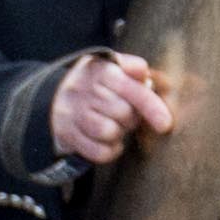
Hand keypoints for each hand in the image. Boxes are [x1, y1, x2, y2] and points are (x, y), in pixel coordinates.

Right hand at [48, 49, 166, 164]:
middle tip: (126, 115)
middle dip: (132, 118)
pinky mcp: (66, 134)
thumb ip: (132, 67)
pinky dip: (110, 150)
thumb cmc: (97, 85)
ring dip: (119, 133)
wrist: (53, 100)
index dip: (150, 106)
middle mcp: (81, 89)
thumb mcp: (111, 68)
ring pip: (109, 131)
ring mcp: (70, 112)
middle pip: (123, 112)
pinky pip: (99, 151)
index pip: (129, 87)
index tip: (165, 123)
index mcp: (98, 69)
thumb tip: (144, 72)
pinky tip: (108, 141)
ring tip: (115, 125)